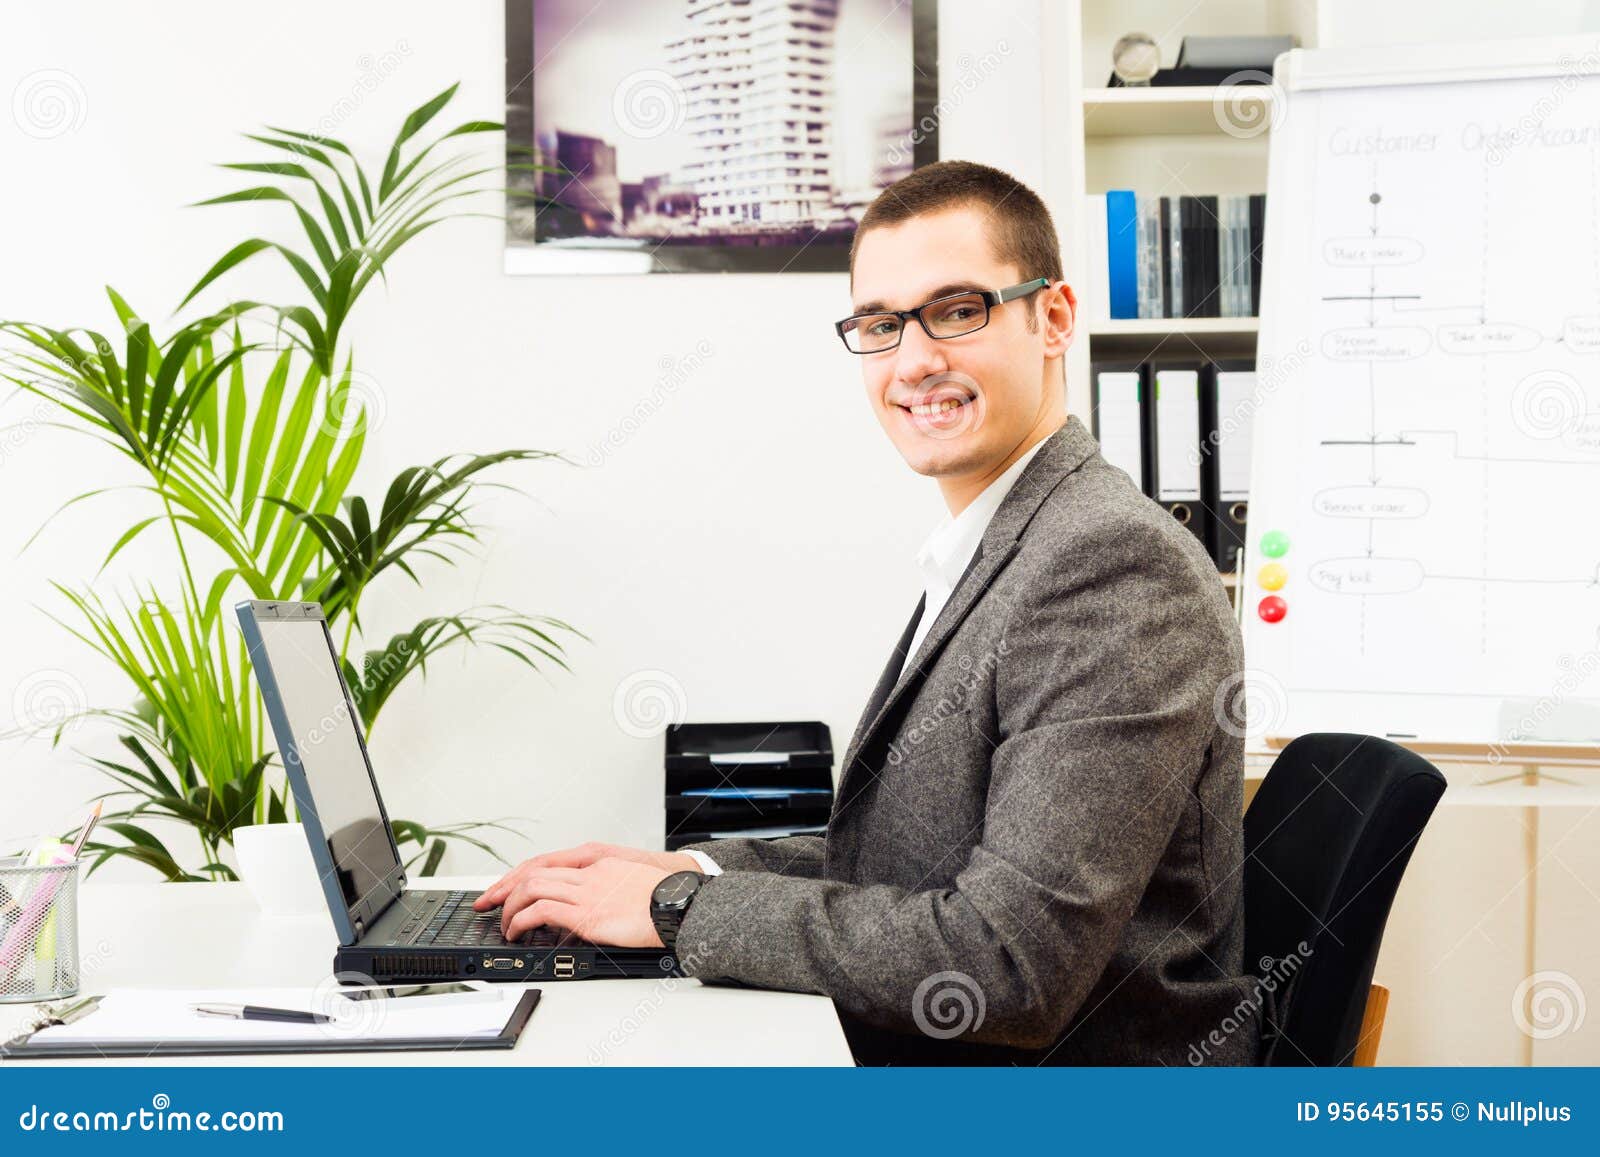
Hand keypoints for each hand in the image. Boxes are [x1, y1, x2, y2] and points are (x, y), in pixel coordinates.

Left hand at [473, 842, 696, 911]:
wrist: (681, 904)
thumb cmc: (662, 899)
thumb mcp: (628, 883)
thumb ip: (601, 888)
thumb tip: (580, 909)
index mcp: (598, 861)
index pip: (545, 863)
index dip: (517, 875)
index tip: (500, 888)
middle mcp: (588, 872)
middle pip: (532, 871)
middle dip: (503, 889)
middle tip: (487, 904)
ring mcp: (587, 891)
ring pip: (531, 888)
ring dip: (509, 907)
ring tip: (504, 925)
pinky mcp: (587, 914)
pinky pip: (540, 911)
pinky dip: (521, 921)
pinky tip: (517, 932)